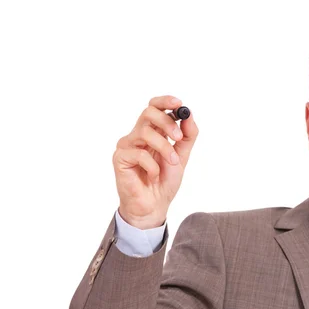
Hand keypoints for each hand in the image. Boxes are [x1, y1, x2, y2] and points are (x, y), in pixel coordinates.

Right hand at [113, 95, 198, 228]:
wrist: (155, 206)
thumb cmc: (164, 182)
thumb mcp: (182, 157)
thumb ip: (187, 137)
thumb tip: (189, 115)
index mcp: (152, 132)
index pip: (154, 107)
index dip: (165, 102)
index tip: (179, 104)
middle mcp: (138, 135)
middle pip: (148, 113)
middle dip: (167, 122)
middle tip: (178, 138)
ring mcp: (127, 145)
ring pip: (145, 132)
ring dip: (164, 148)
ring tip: (172, 163)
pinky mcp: (120, 158)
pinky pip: (139, 154)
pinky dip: (152, 166)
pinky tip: (153, 176)